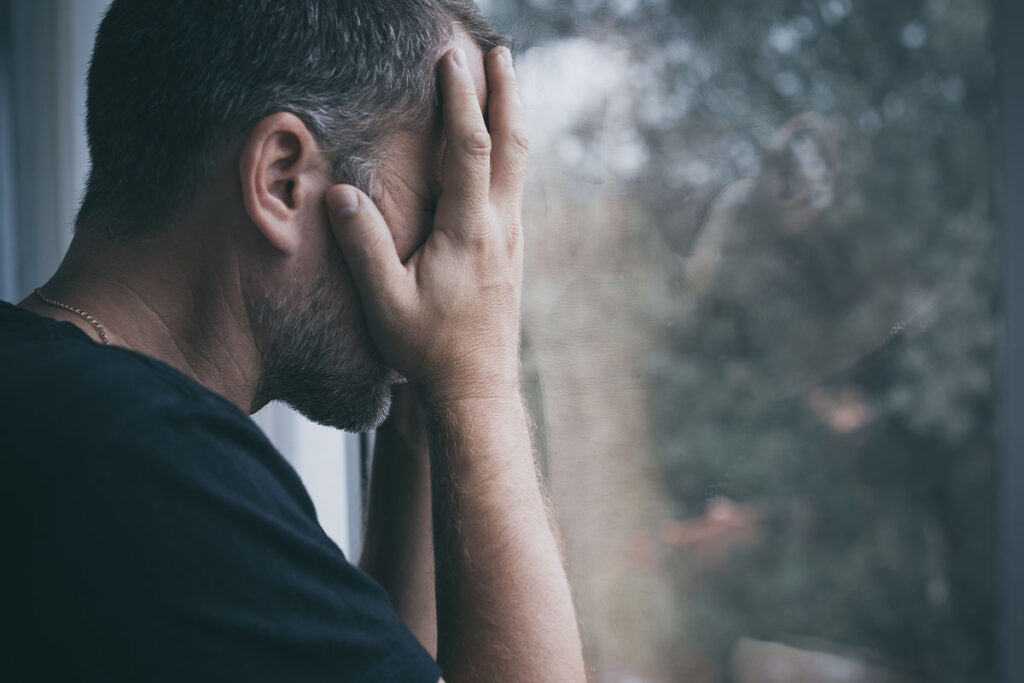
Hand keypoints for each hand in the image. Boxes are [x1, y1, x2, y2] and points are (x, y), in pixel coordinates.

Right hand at [326, 46, 527, 403]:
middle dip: (506, 93)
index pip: (471, 150)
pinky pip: (515, 185)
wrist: (478, 387)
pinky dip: (509, 150)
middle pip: (512, 144)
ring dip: (512, 117)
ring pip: (519, 164)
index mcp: (470, 232)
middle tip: (501, 52)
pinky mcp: (511, 249)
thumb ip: (364, 248)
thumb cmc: (431, 350)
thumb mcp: (386, 304)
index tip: (452, 60)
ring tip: (507, 82)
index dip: (462, 101)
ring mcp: (511, 238)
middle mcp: (500, 228)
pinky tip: (499, 147)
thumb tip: (340, 194)